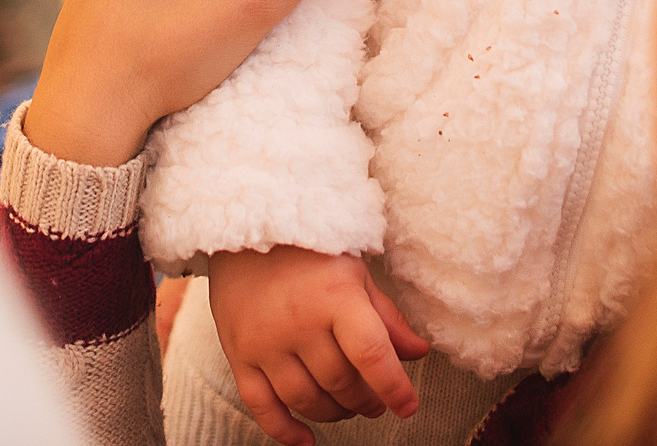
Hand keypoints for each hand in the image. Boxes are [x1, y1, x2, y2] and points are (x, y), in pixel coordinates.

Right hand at [209, 246, 432, 444]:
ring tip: (346, 406)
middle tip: (376, 401)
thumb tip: (418, 353)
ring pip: (306, 399)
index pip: (371, 355)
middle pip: (340, 382)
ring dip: (333, 413)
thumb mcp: (355, 274)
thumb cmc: (309, 252)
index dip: (394, 387)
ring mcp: (264, 342)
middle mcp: (298, 322)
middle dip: (366, 400)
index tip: (408, 407)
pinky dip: (284, 430)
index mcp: (334, 296)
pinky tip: (306, 439)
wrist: (246, 231)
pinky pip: (261, 406)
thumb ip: (386, 317)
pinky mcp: (238, 354)